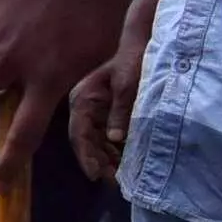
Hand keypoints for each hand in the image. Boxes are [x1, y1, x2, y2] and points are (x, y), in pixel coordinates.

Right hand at [67, 44, 143, 187]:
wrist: (142, 41)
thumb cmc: (134, 59)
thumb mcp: (129, 83)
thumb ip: (121, 110)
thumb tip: (116, 139)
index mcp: (83, 99)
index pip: (80, 134)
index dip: (87, 156)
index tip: (97, 175)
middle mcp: (84, 107)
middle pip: (86, 141)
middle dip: (99, 162)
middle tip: (115, 181)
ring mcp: (94, 109)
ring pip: (96, 140)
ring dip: (107, 158)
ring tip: (122, 175)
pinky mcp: (106, 110)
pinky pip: (106, 135)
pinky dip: (114, 149)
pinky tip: (125, 160)